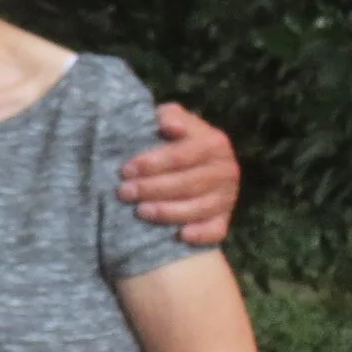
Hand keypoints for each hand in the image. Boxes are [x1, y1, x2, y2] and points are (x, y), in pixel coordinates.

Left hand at [120, 103, 239, 246]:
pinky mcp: (223, 220)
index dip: (153, 164)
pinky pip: (216, 231)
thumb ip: (169, 116)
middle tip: (124, 192)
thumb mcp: (170, 119)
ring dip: (168, 212)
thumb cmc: (171, 139)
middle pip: (188, 183)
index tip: (126, 169)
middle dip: (153, 188)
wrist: (188, 163)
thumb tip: (170, 126)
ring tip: (140, 211)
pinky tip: (180, 235)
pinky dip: (200, 235)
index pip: (182, 155)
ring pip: (199, 208)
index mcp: (215, 143)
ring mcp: (227, 197)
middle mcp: (227, 170)